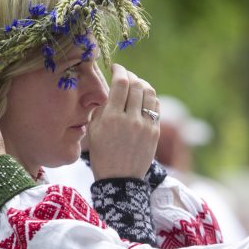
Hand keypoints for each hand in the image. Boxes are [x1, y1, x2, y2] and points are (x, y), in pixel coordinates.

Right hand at [87, 64, 159, 179]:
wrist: (120, 180)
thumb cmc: (102, 155)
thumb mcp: (93, 131)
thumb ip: (101, 108)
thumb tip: (110, 91)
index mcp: (111, 118)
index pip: (120, 84)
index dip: (120, 70)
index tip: (116, 67)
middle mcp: (130, 120)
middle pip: (137, 85)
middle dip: (131, 75)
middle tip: (125, 76)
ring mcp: (145, 126)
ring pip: (149, 93)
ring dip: (142, 84)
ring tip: (136, 85)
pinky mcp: (155, 132)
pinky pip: (156, 107)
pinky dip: (150, 98)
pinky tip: (143, 99)